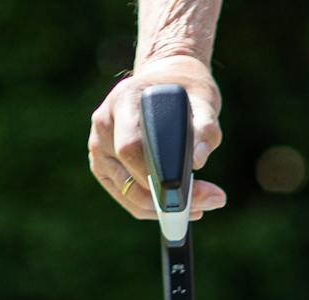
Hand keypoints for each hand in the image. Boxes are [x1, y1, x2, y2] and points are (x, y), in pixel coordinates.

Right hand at [88, 57, 226, 220]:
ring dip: (163, 208)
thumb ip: (205, 128)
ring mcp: (98, 145)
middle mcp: (104, 124)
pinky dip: (153, 207)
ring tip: (202, 206)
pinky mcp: (103, 164)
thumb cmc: (186, 91)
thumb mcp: (204, 101)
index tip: (192, 189)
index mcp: (123, 101)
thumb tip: (197, 161)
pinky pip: (125, 196)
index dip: (157, 176)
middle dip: (168, 197)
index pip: (131, 147)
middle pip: (128, 175)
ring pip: (126, 192)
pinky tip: (184, 208)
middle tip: (210, 201)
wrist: (166, 81)